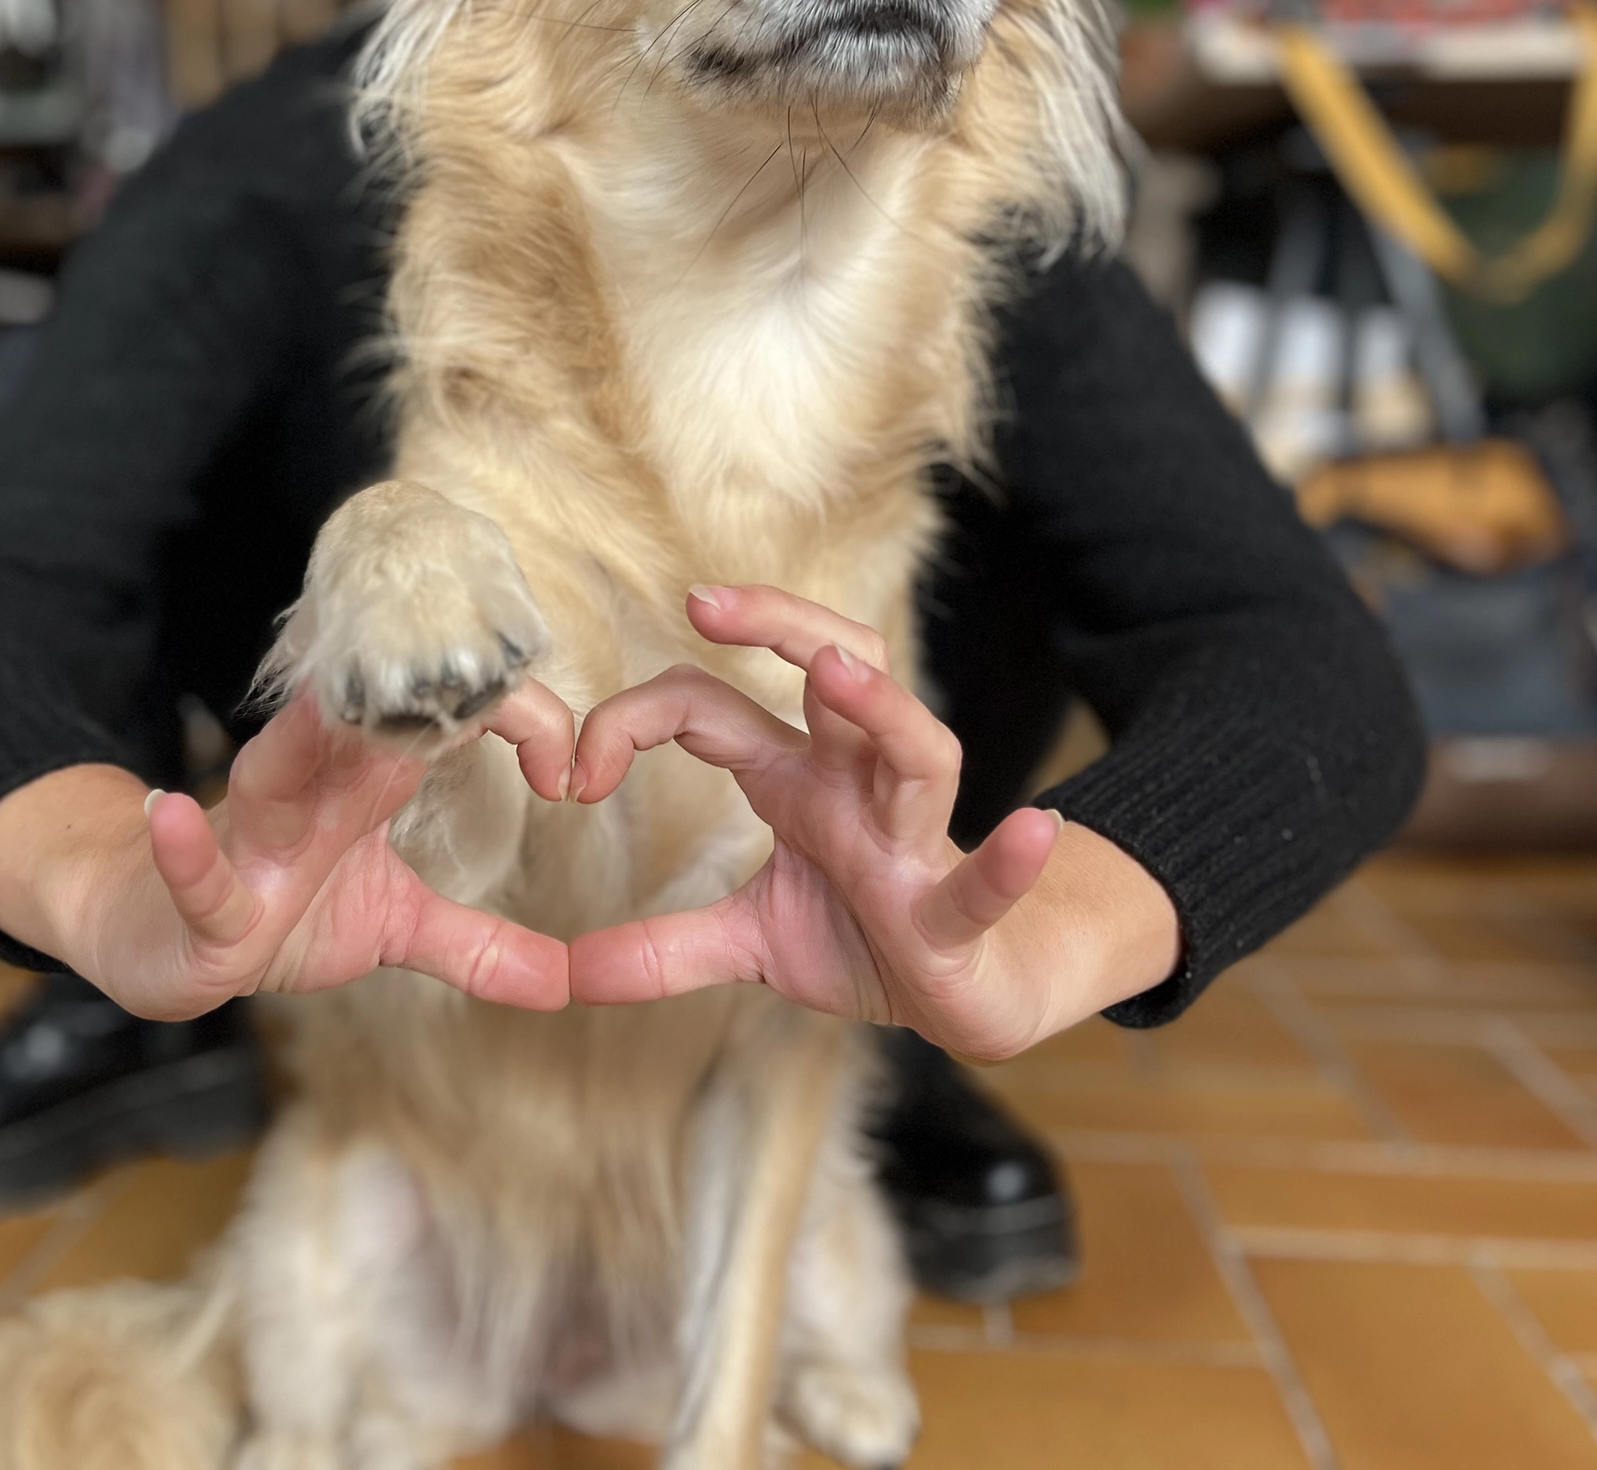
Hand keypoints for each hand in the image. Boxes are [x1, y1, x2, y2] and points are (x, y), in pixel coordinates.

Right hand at [0, 684, 575, 1018]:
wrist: (152, 936)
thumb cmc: (272, 910)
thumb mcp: (390, 927)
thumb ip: (477, 946)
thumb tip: (567, 983)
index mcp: (363, 785)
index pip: (445, 725)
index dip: (512, 724)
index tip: (575, 770)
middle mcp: (309, 795)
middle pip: (364, 729)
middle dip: (414, 699)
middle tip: (472, 671)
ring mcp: (249, 844)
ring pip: (271, 776)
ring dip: (292, 742)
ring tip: (314, 708)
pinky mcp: (201, 904)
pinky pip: (196, 874)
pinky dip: (184, 850)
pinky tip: (166, 811)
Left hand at [565, 585, 1180, 1060]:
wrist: (968, 997)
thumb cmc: (865, 942)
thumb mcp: (748, 942)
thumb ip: (660, 951)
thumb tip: (564, 974)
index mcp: (800, 780)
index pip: (710, 709)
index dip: (634, 721)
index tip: (573, 775)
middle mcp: (860, 786)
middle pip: (835, 667)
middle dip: (778, 623)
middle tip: (703, 599)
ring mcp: (913, 842)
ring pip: (916, 746)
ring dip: (880, 706)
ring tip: (836, 670)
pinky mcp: (956, 914)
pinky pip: (982, 879)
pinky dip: (1008, 857)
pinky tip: (1032, 829)